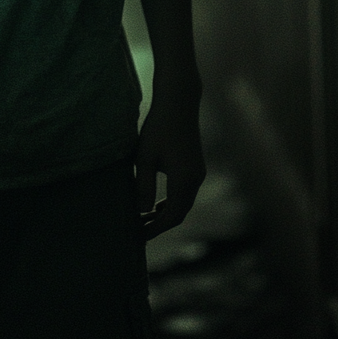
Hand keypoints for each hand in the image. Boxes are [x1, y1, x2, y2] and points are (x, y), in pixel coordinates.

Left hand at [135, 92, 205, 239]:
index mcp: (184, 180)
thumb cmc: (158, 127)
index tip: (139, 236)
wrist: (178, 102)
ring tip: (145, 220)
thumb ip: (144, 186)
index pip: (171, 216)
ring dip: (166, 213)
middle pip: (180, 212)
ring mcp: (198, 172)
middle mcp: (196, 179)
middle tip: (140, 232)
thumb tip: (142, 212)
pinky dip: (172, 201)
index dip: (156, 229)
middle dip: (161, 224)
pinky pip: (185, 192)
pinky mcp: (196, 164)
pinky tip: (157, 203)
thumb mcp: (145, 157)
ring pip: (183, 202)